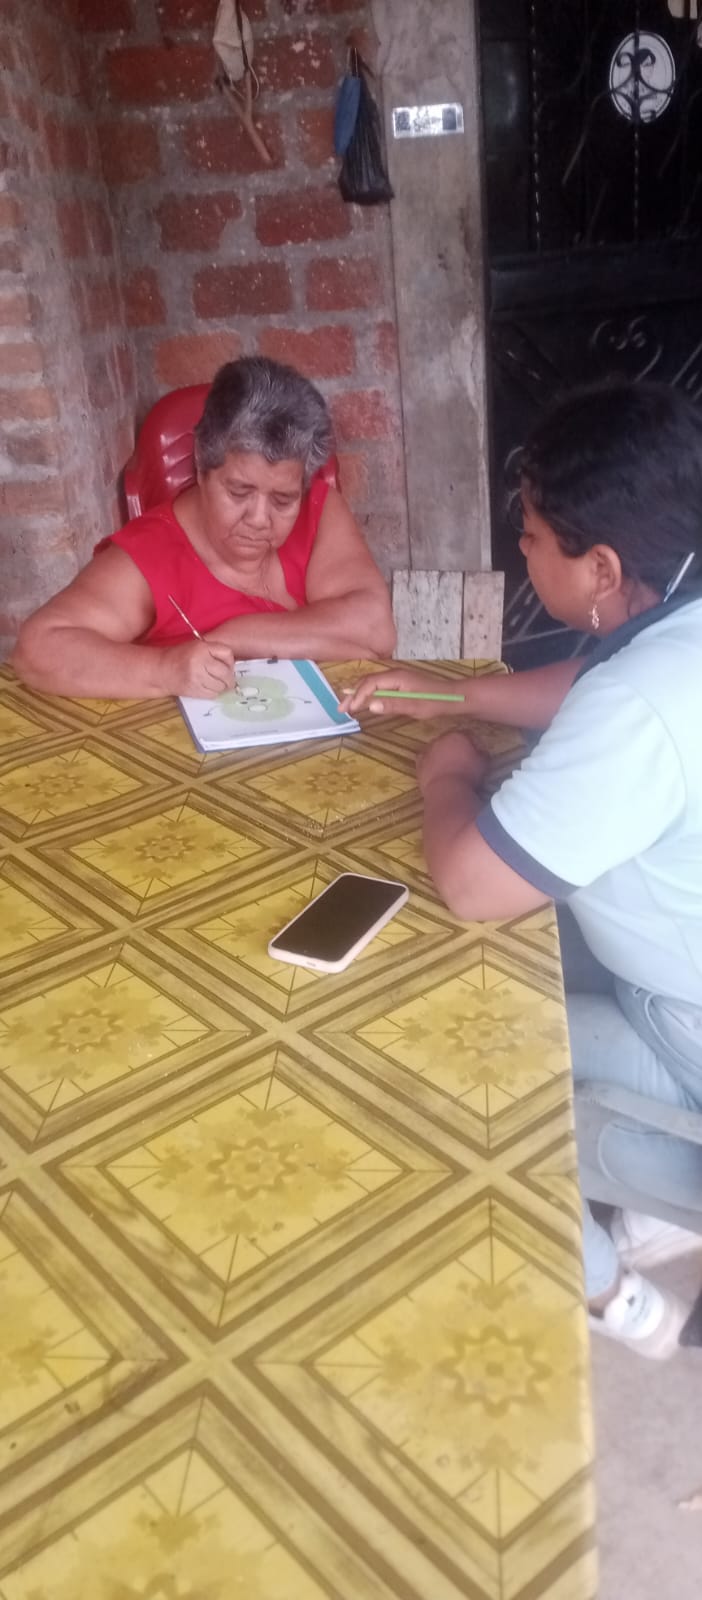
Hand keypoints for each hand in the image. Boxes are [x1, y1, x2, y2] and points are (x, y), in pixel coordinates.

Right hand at [156, 640, 236, 698]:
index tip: (228, 666)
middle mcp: (199, 661)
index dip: (230, 662)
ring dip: (221, 687)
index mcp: (202, 648)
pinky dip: (213, 692)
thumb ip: (214, 652)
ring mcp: (196, 677)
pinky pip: (212, 694)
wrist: (161, 669)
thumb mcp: (198, 646)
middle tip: (227, 680)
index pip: (227, 654)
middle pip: (225, 673)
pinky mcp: (193, 690)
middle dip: (229, 679)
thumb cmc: (181, 656)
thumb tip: (233, 667)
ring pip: (220, 686)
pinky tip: (208, 687)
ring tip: (215, 683)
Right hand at [338, 667, 466, 719]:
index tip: (350, 710)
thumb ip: (392, 705)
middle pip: (368, 681)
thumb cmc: (435, 702)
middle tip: (341, 709)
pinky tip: (365, 702)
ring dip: (359, 694)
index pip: (371, 684)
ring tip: (347, 706)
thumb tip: (370, 706)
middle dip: (354, 694)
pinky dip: (369, 694)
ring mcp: (398, 678)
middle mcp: (395, 674)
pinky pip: (380, 687)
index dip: (358, 696)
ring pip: (373, 683)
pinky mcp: (400, 684)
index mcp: (396, 677)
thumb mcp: (414, 706)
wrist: (453, 697)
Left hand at [416, 731, 489, 792]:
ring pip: (437, 749)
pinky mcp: (419, 762)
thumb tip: (481, 752)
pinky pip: (426, 760)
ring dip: (442, 755)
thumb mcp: (484, 763)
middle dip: (456, 748)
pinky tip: (437, 773)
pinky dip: (431, 764)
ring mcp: (428, 750)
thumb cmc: (468, 775)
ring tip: (449, 768)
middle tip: (462, 760)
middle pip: (450, 740)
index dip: (472, 744)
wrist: (447, 789)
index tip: (475, 753)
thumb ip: (482, 753)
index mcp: (458, 735)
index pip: (467, 735)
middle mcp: (441, 739)